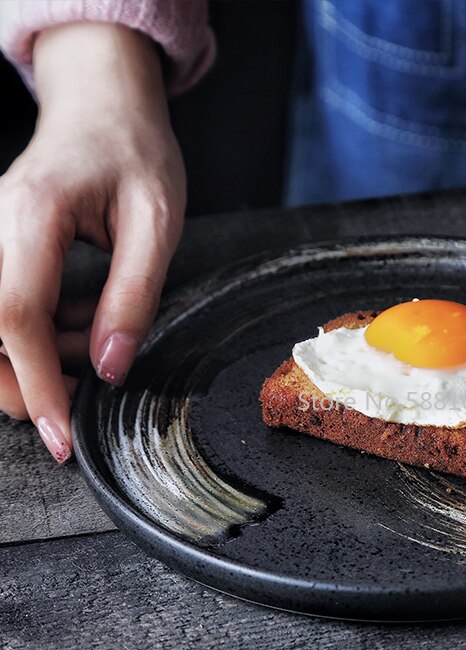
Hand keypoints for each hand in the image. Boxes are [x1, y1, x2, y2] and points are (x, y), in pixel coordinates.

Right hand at [0, 23, 184, 462]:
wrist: (104, 108)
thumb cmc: (135, 154)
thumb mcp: (157, 223)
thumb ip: (133, 296)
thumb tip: (111, 367)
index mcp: (33, 214)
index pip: (17, 316)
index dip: (37, 383)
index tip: (60, 432)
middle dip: (24, 381)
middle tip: (79, 403)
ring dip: (40, 357)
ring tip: (99, 339)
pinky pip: (6, 309)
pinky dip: (42, 335)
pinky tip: (86, 322)